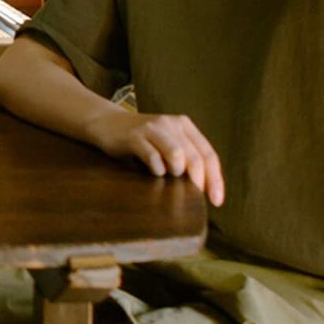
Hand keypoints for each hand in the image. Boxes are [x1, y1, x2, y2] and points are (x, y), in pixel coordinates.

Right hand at [89, 108, 224, 205]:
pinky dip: (157, 169)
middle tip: (193, 196)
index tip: (216, 201)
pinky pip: (152, 157)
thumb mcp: (167, 141)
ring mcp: (151, 128)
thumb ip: (185, 155)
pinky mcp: (133, 136)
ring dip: (176, 172)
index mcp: (184, 125)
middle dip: (198, 181)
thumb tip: (205, 187)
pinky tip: (153, 171)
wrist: (106, 122)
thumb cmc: (142, 139)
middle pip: (195, 157)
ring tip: (167, 176)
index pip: (208, 154)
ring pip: (177, 155)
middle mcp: (170, 123)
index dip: (215, 179)